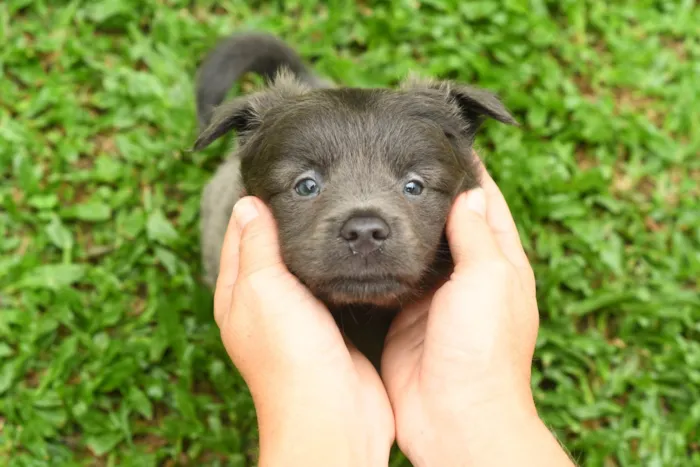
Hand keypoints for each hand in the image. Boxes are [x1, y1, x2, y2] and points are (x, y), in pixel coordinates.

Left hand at [214, 197, 393, 466]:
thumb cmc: (290, 353)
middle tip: (312, 182)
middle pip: (272, 249)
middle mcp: (265, 304)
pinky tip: (354, 248)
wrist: (334, 411)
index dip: (252, 203)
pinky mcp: (332, 326)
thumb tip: (248, 204)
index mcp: (237, 294)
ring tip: (334, 206)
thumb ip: (257, 245)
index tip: (274, 172)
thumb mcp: (263, 289)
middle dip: (287, 218)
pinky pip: (332, 285)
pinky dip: (338, 264)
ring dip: (316, 241)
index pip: (240, 235)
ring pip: (305, 266)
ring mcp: (300, 316)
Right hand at [382, 162, 573, 465]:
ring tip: (371, 189)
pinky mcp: (402, 316)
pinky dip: (377, 257)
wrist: (453, 414)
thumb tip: (469, 192)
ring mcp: (433, 296)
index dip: (467, 173)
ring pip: (413, 247)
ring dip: (398, 223)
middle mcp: (466, 276)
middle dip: (426, 193)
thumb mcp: (488, 278)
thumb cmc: (483, 351)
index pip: (485, 203)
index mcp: (499, 262)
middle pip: (446, 222)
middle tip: (395, 161)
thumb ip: (477, 234)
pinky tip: (359, 237)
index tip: (443, 143)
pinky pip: (389, 277)